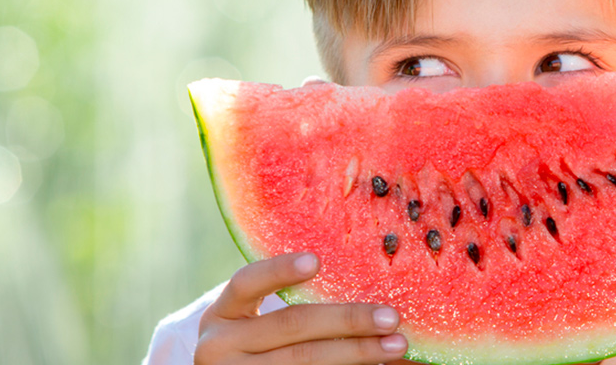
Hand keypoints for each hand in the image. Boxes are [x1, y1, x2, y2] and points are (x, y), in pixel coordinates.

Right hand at [195, 253, 408, 363]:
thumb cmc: (251, 343)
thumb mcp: (250, 320)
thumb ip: (290, 303)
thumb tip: (360, 286)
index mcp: (220, 314)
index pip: (246, 283)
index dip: (279, 271)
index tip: (316, 261)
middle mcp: (219, 346)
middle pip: (291, 326)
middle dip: (347, 319)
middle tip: (391, 317)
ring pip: (305, 361)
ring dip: (357, 352)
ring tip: (395, 345)